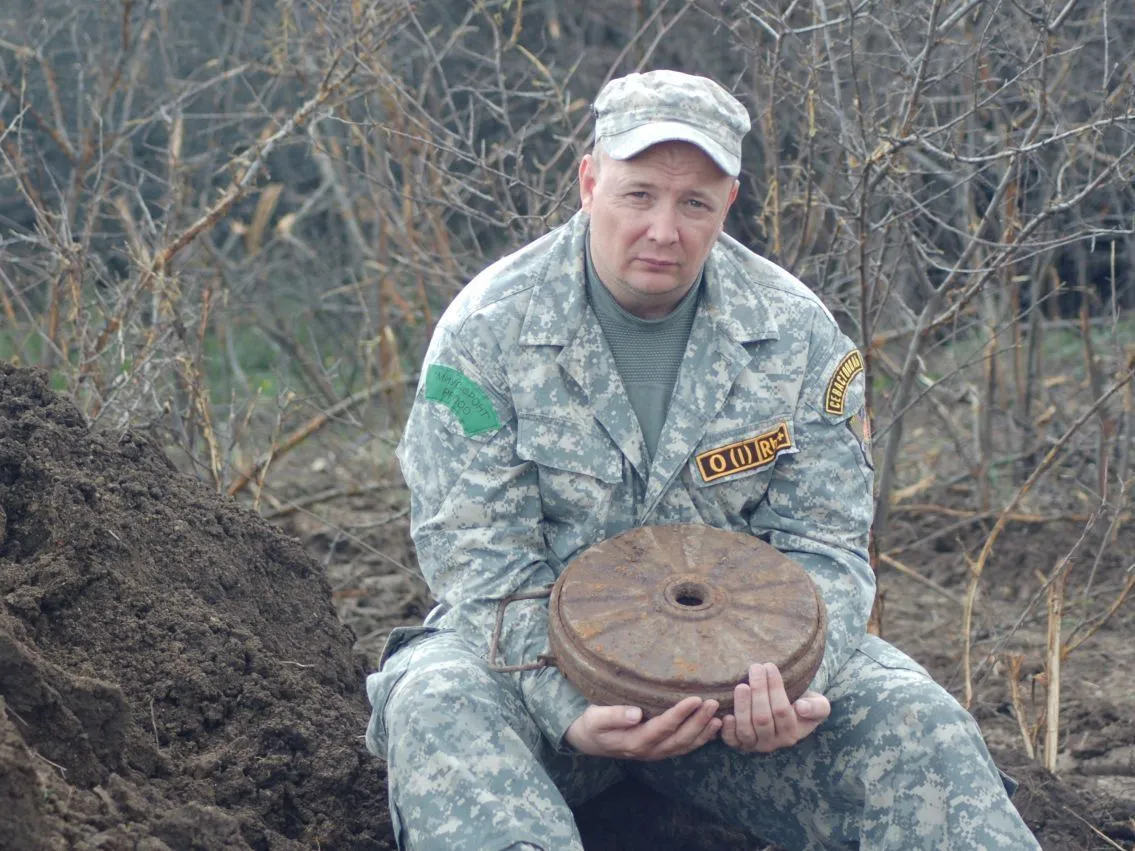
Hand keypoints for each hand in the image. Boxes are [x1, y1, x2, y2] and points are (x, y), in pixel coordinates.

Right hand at [564, 696, 721, 760]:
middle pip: (679, 738)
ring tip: (719, 717)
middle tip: (713, 704)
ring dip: (703, 732)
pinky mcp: (661, 750)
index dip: (680, 714)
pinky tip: (712, 729)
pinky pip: (684, 748)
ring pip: (685, 746)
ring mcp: (657, 753)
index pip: (663, 727)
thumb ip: (614, 716)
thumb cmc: (592, 724)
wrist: (590, 740)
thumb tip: (635, 713)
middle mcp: (650, 750)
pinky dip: (700, 740)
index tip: (695, 699)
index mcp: (635, 741)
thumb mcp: (596, 718)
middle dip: (698, 722)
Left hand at [721, 662, 829, 752]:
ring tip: (741, 686)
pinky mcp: (737, 743)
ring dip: (742, 707)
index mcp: (791, 734)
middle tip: (755, 668)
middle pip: (762, 719)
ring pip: (746, 730)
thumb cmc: (800, 705)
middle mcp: (772, 742)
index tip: (770, 666)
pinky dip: (727, 730)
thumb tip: (801, 707)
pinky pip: (731, 740)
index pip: (782, 711)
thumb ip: (817, 707)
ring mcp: (753, 744)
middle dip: (758, 692)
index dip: (775, 689)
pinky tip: (726, 715)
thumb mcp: (818, 705)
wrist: (784, 713)